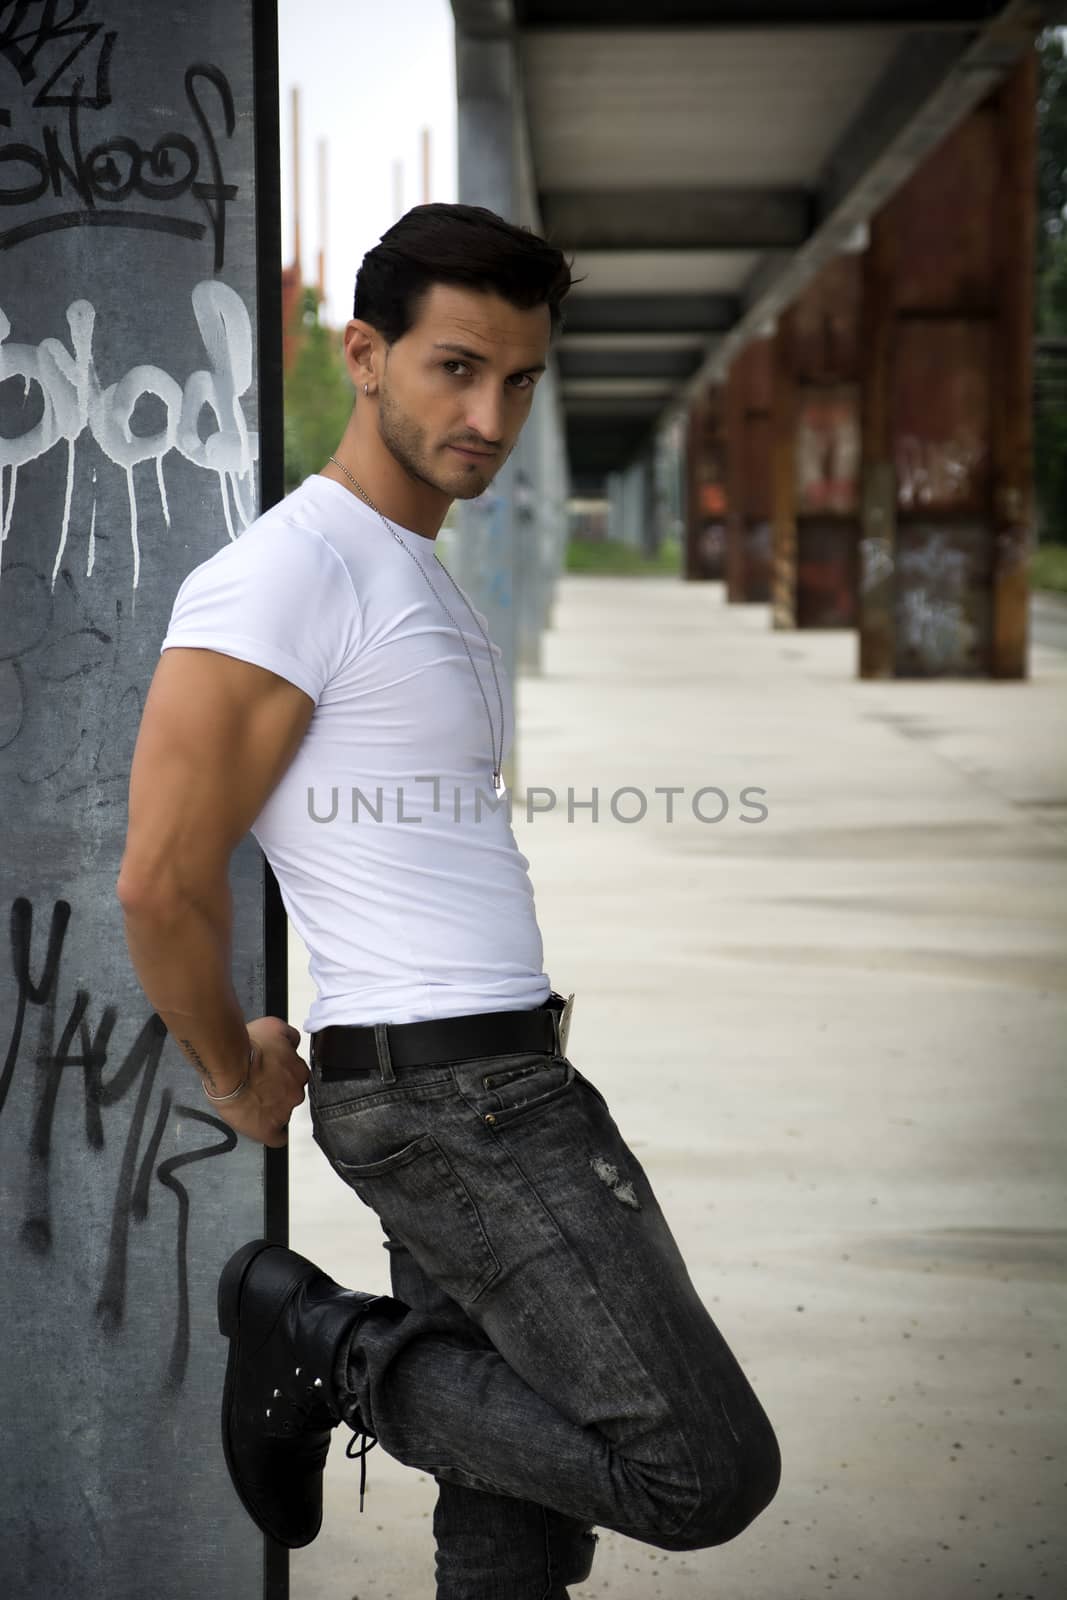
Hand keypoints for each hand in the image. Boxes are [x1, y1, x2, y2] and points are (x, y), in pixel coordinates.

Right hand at [207, 1016, 308, 1147]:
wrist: (229, 1066)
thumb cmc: (248, 1046)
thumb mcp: (275, 1027)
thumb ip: (290, 1037)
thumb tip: (293, 1042)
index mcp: (299, 1071)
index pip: (296, 1077)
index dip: (282, 1076)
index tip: (269, 1074)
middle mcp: (296, 1093)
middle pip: (290, 1095)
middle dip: (277, 1092)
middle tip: (258, 1086)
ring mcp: (283, 1113)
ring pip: (282, 1114)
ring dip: (270, 1109)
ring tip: (251, 1102)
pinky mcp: (267, 1130)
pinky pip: (276, 1138)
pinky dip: (271, 1134)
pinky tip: (262, 1128)